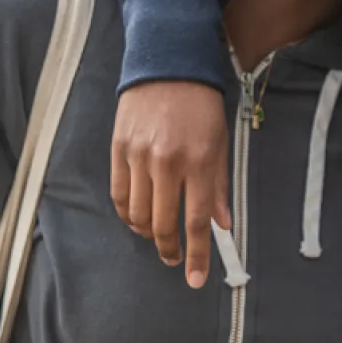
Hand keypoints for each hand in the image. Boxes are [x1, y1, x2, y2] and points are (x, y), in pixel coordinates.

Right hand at [110, 80, 230, 285]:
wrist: (167, 64)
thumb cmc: (201, 104)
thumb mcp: (220, 141)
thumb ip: (219, 185)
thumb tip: (222, 223)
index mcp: (199, 160)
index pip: (197, 221)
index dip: (198, 254)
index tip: (196, 279)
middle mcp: (168, 161)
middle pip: (164, 224)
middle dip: (170, 250)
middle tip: (175, 258)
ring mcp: (139, 156)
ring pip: (139, 214)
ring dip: (148, 233)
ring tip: (157, 236)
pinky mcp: (119, 149)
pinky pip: (120, 195)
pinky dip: (129, 214)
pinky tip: (138, 217)